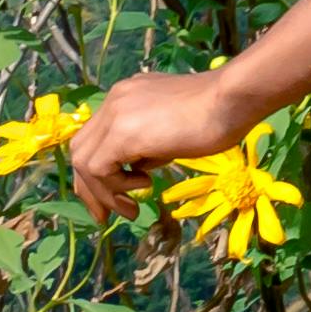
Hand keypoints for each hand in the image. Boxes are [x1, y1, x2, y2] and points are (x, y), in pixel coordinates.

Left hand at [64, 63, 252, 216]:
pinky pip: (99, 168)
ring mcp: (115, 113)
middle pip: (80, 150)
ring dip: (103, 193)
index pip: (95, 138)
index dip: (98, 172)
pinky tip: (143, 187)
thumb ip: (151, 142)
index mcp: (125, 97)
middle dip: (90, 189)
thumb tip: (140, 165)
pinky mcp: (122, 132)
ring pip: (84, 161)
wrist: (230, 100)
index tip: (115, 198)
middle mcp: (114, 101)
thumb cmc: (216, 115)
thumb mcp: (174, 130)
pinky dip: (114, 186)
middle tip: (107, 214)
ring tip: (130, 209)